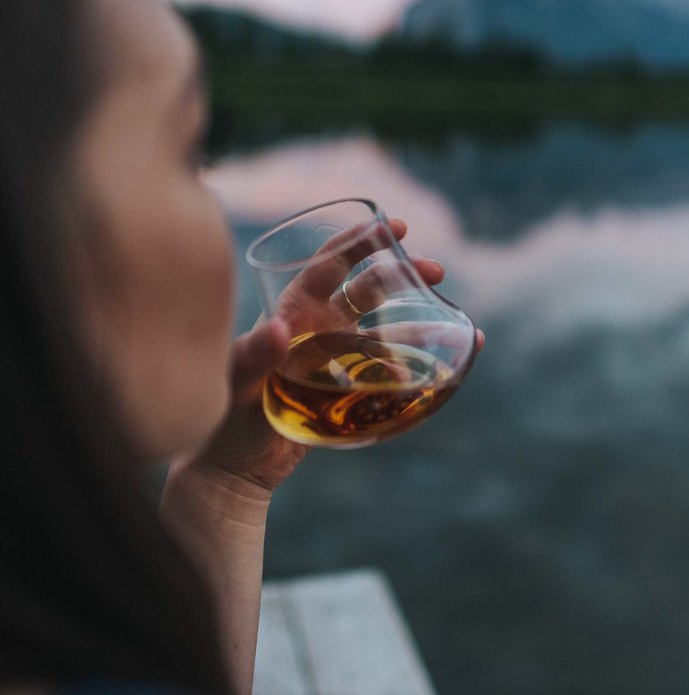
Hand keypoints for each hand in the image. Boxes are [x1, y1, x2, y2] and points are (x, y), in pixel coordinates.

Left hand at [183, 219, 481, 499]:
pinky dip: (421, 362)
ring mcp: (339, 358)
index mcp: (292, 313)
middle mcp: (319, 328)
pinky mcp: (353, 389)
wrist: (237, 468)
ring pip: (387, 326)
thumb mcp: (235, 383)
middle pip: (367, 289)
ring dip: (420, 317)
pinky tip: (451, 359)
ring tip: (456, 318)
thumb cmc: (226, 420)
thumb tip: (278, 329)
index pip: (327, 266)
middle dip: (402, 272)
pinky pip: (391, 369)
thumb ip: (253, 356)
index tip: (392, 226)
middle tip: (437, 269)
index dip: (358, 242)